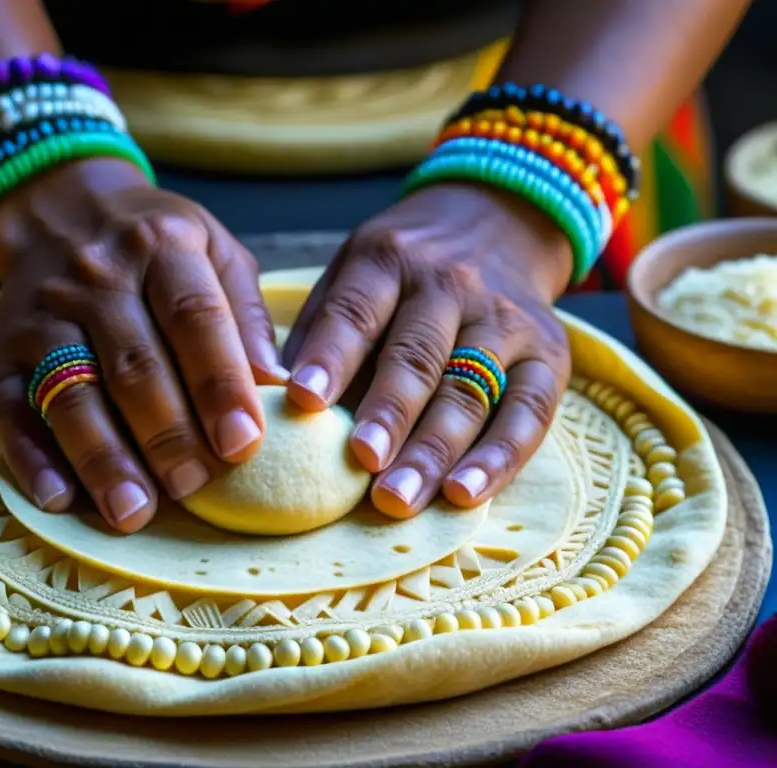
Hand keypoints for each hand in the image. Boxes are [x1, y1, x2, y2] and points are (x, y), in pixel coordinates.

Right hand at [0, 158, 285, 532]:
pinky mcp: (1, 350)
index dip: (219, 384)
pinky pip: (10, 408)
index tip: (244, 444)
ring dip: (102, 458)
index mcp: (162, 246)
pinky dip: (32, 458)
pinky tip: (59, 500)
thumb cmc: (155, 242)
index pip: (194, 317)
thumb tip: (280, 386)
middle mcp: (97, 277)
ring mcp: (44, 314)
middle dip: (167, 434)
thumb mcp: (214, 250)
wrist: (57, 207)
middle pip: (134, 365)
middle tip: (195, 487)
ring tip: (133, 513)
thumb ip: (245, 315)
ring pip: (73, 392)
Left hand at [283, 183, 573, 515]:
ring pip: (470, 390)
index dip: (331, 356)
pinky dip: (499, 459)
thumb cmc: (404, 270)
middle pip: (418, 355)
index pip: (357, 311)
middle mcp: (452, 283)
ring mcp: (504, 319)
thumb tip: (269, 398)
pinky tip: (464, 496)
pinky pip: (529, 412)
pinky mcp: (549, 353)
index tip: (302, 402)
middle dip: (389, 414)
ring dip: (434, 450)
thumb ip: (321, 330)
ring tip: (398, 498)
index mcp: (389, 259)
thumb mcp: (354, 271)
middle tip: (361, 463)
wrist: (499, 222)